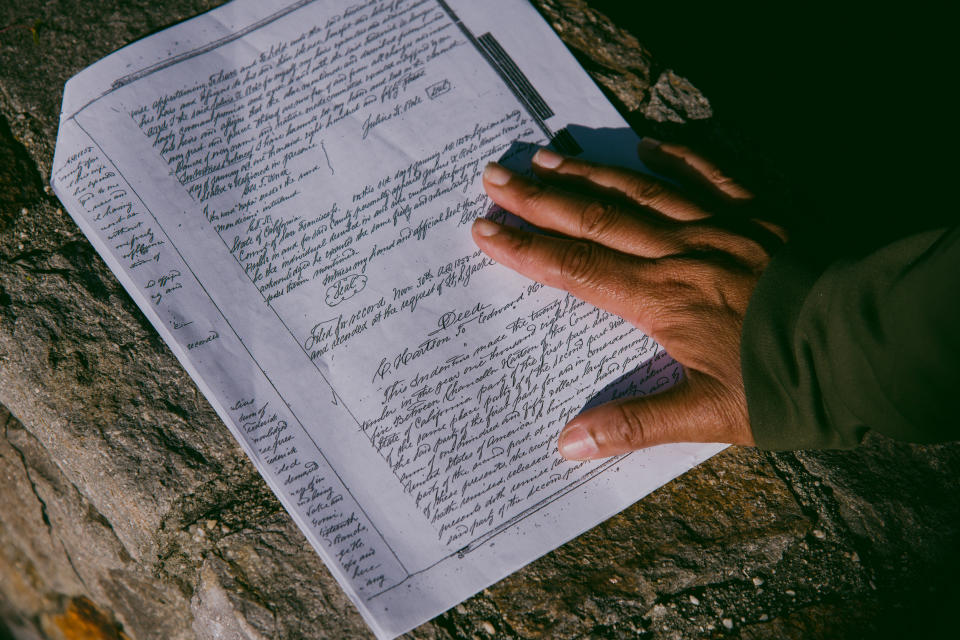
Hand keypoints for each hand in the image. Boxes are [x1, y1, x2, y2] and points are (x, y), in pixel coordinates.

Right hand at [471, 141, 784, 458]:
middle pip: (596, 220)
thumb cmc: (786, 386)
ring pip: (640, 192)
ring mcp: (719, 227)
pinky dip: (677, 158)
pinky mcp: (759, 214)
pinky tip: (648, 144)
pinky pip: (711, 174)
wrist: (864, 344)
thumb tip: (566, 444)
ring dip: (589, 174)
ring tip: (546, 155)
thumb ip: (635, 424)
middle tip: (495, 176)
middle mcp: (679, 254)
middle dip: (541, 198)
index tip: (486, 228)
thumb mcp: (709, 417)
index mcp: (662, 301)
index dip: (527, 249)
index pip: (577, 270)